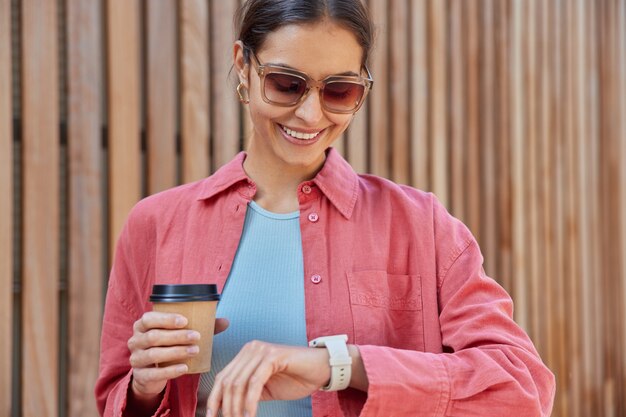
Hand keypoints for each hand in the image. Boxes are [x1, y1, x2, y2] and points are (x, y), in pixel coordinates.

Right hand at [127, 313, 228, 402]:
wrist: (151, 374)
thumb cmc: (167, 346)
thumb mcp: (179, 334)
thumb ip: (201, 326)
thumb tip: (225, 322)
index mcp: (142, 325)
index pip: (149, 318)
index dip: (166, 319)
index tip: (185, 320)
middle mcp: (135, 340)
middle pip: (153, 336)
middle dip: (176, 336)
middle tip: (196, 336)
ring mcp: (136, 359)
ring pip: (154, 354)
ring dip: (176, 352)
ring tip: (195, 351)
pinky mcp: (140, 376)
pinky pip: (154, 374)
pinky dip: (170, 371)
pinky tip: (185, 368)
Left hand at [206, 340, 330, 416]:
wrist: (321, 369)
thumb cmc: (295, 379)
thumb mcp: (265, 389)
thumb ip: (247, 394)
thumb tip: (227, 410)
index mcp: (245, 355)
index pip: (222, 378)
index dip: (214, 400)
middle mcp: (250, 349)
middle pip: (228, 381)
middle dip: (226, 407)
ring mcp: (261, 350)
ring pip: (239, 383)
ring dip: (237, 407)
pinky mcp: (273, 355)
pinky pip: (255, 382)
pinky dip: (250, 402)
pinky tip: (250, 415)